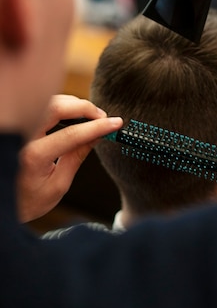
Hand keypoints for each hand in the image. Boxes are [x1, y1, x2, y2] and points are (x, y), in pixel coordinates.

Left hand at [17, 94, 122, 222]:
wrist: (4, 204)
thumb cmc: (27, 201)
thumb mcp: (58, 185)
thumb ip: (77, 157)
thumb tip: (97, 135)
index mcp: (33, 156)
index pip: (71, 134)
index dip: (97, 127)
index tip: (115, 123)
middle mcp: (23, 138)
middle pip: (57, 107)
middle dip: (84, 107)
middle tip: (103, 117)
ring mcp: (19, 130)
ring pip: (49, 102)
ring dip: (73, 104)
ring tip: (90, 116)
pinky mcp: (20, 127)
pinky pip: (42, 107)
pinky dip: (61, 106)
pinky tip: (72, 115)